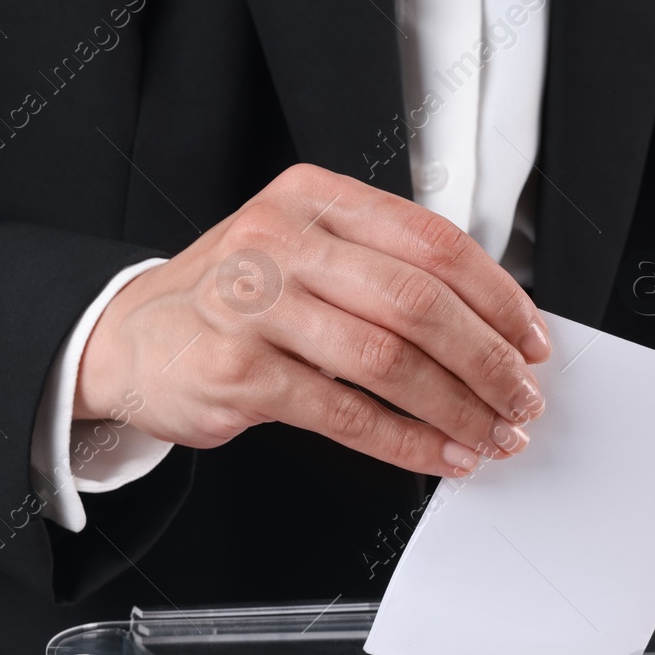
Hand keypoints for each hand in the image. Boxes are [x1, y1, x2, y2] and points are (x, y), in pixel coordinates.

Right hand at [74, 164, 550, 476]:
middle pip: (419, 301)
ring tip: (490, 433)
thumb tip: (484, 323)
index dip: (496, 295)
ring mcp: (256, 306)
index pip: (431, 241)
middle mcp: (281, 241)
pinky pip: (346, 413)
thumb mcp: (294, 248)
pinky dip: (406, 442)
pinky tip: (439, 455)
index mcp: (311, 199)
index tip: (530, 338)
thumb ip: (373, 264)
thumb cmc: (225, 299)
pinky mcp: (240, 371)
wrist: (124, 339)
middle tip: (520, 396)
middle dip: (488, 360)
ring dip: (456, 406)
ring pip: (389, 360)